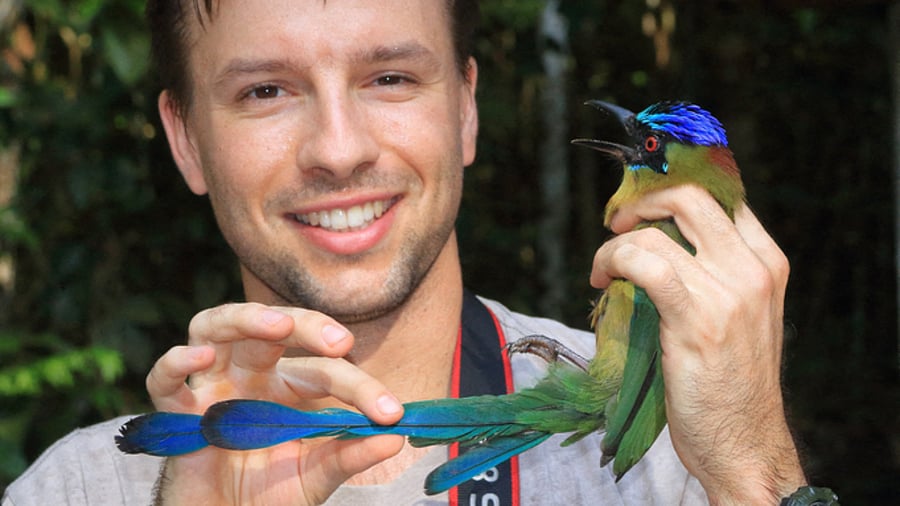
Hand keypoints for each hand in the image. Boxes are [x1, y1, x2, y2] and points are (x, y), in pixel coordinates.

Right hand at [146, 302, 404, 504]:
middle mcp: (251, 374)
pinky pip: (164, 379)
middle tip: (340, 342)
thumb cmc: (270, 492)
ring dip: (246, 319)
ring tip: (276, 325)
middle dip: (306, 325)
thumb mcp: (316, 476)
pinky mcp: (176, 413)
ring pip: (215, 326)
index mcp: (289, 385)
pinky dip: (176, 362)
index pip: (327, 370)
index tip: (390, 413)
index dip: (361, 388)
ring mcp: (211, 386)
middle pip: (271, 327)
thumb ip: (350, 456)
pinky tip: (201, 357)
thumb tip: (395, 439)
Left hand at [591, 186, 805, 503]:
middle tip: (616, 225)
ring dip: (614, 244)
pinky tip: (602, 278)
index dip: (670, 193)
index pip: (720, 197)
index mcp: (768, 262)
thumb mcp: (740, 316)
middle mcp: (754, 269)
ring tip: (604, 269)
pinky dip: (614, 260)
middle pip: (689, 197)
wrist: (745, 444)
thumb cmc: (732, 384)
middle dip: (641, 202)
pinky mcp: (697, 318)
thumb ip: (716, 275)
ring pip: (655, 232)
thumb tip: (660, 241)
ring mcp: (729, 292)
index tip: (640, 210)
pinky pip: (645, 264)